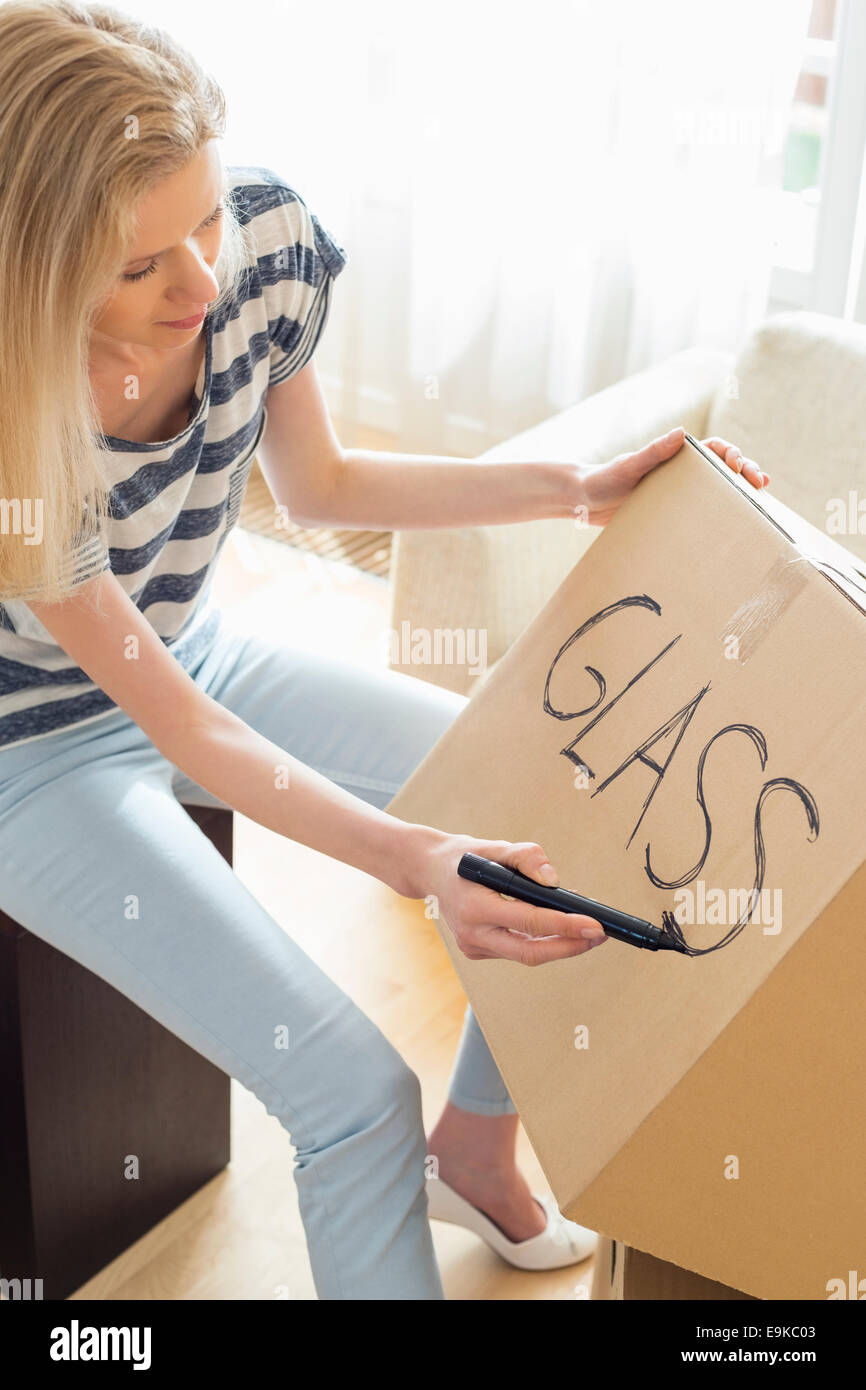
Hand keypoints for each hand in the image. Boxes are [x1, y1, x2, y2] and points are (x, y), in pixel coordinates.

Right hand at [405, 827, 608, 964]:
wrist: (429, 870)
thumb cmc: (464, 856)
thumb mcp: (493, 846)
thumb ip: (525, 857)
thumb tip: (554, 881)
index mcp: (474, 907)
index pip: (530, 922)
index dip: (566, 925)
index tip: (594, 925)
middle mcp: (471, 933)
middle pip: (530, 953)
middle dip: (569, 947)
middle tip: (599, 936)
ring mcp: (472, 947)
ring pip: (525, 954)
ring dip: (558, 946)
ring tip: (586, 932)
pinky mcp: (477, 951)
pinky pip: (515, 950)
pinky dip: (539, 942)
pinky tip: (557, 931)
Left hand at [575, 427, 770, 526]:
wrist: (584, 500)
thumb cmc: (603, 479)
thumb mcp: (628, 466)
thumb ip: (653, 452)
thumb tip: (681, 434)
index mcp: (675, 455)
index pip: (713, 449)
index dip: (732, 454)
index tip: (739, 465)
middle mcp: (681, 472)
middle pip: (722, 468)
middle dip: (745, 471)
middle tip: (761, 483)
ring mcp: (678, 492)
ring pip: (716, 489)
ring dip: (738, 492)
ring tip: (759, 497)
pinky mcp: (671, 512)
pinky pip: (700, 511)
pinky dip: (718, 514)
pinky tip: (731, 525)